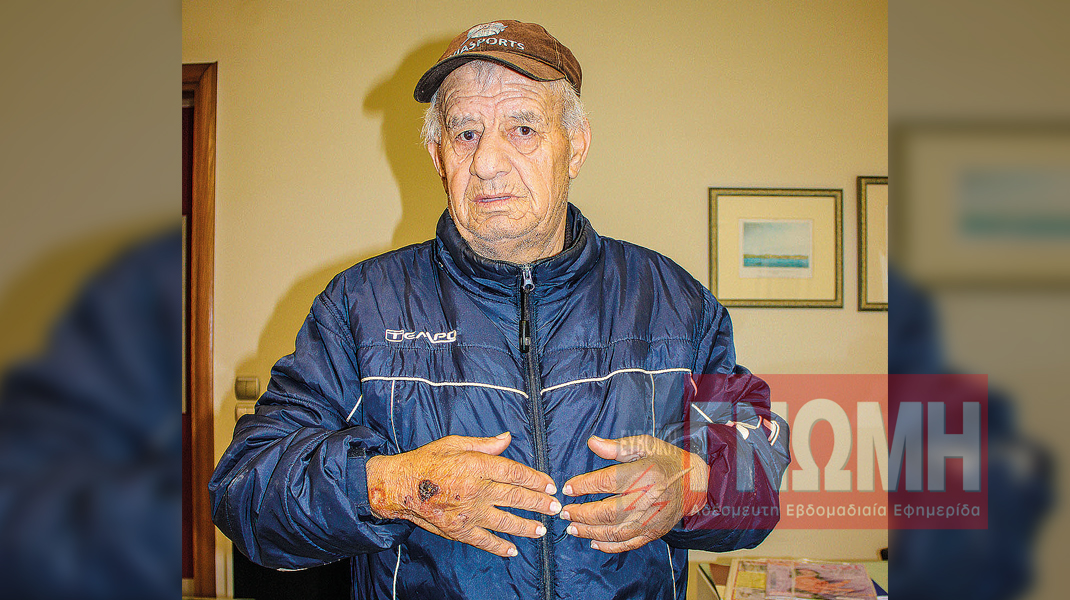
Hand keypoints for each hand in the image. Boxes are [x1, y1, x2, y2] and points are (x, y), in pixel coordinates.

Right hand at [365, 432, 560, 557]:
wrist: (399, 486)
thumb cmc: (426, 461)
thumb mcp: (455, 443)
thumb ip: (484, 444)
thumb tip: (508, 438)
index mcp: (476, 465)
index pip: (515, 472)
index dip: (536, 479)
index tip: (550, 485)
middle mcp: (476, 489)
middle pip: (516, 497)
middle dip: (539, 503)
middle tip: (555, 507)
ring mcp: (468, 512)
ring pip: (506, 521)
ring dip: (527, 526)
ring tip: (542, 529)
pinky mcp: (459, 530)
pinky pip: (485, 541)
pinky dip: (500, 547)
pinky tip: (513, 550)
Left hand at [560, 435, 708, 552]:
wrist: (694, 483)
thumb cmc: (666, 460)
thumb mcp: (645, 445)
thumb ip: (618, 447)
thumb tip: (592, 443)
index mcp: (646, 474)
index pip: (609, 481)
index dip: (585, 485)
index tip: (568, 488)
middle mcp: (649, 499)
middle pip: (609, 511)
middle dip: (582, 513)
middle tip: (564, 512)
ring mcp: (652, 519)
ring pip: (616, 531)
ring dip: (590, 531)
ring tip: (572, 527)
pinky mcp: (654, 532)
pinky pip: (628, 544)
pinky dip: (609, 546)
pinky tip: (593, 541)